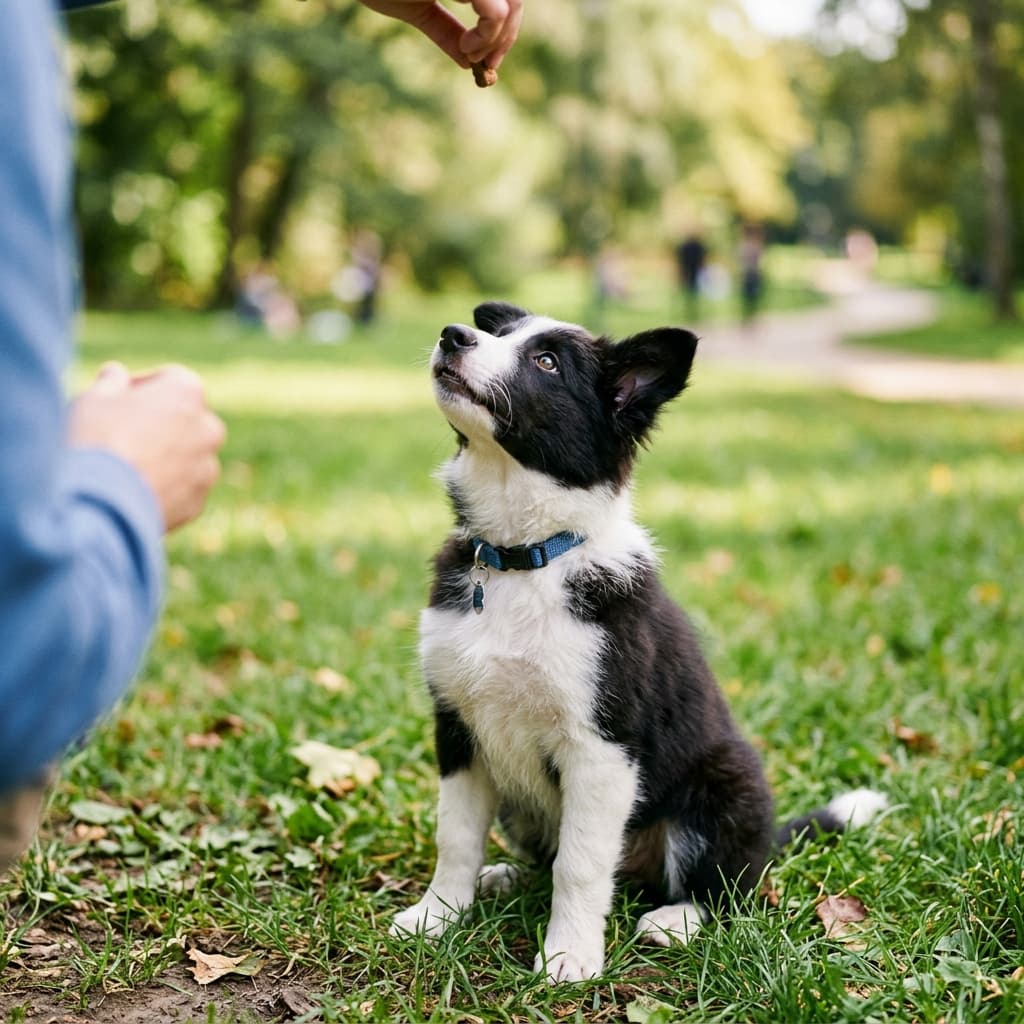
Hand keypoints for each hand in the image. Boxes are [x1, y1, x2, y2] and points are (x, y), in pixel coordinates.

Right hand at [68, 362, 225, 532]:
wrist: (101, 504)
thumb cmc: (96, 440)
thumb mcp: (93, 399)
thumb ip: (110, 384)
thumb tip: (115, 375)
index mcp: (187, 391)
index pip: (170, 380)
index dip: (141, 388)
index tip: (116, 399)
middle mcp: (208, 428)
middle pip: (184, 420)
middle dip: (158, 423)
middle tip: (121, 433)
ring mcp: (206, 469)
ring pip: (186, 458)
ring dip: (164, 459)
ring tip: (124, 468)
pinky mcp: (197, 503)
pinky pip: (181, 491)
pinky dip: (164, 489)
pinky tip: (132, 493)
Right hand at [357, 0, 522, 69]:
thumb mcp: (417, 8)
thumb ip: (444, 29)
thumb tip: (468, 62)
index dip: (506, 31)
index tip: (487, 61)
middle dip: (507, 37)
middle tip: (485, 63)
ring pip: (509, 5)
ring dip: (498, 38)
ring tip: (471, 53)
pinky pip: (494, 10)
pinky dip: (488, 35)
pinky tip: (467, 48)